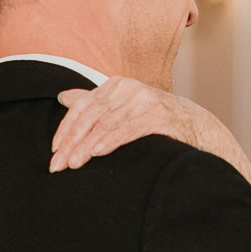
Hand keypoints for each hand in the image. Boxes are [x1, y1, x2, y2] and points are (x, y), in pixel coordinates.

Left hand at [50, 78, 217, 171]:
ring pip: (106, 124)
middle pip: (90, 116)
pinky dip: (111, 140)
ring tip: (74, 164)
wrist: (196, 125)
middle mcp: (127, 89)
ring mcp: (143, 100)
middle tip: (58, 165)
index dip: (66, 129)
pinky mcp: (158, 114)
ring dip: (87, 146)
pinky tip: (98, 153)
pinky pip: (129, 128)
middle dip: (72, 142)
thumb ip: (94, 103)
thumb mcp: (121, 109)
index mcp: (115, 86)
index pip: (82, 107)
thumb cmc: (155, 121)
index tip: (54, 150)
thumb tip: (63, 97)